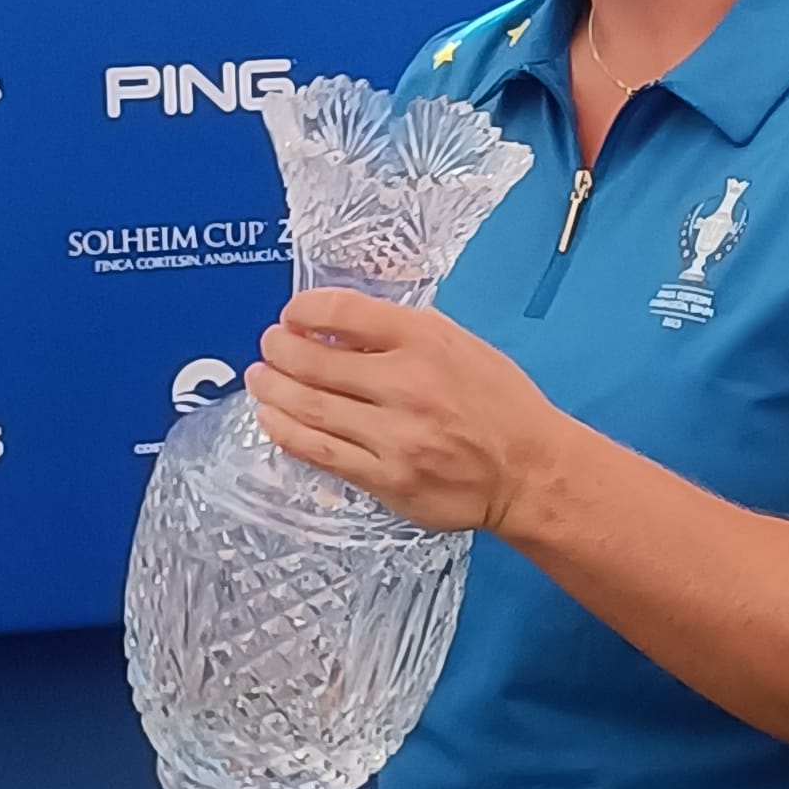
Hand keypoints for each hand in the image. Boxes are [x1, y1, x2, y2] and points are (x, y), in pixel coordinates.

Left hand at [243, 288, 566, 535]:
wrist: (529, 470)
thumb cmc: (498, 402)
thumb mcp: (461, 344)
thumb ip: (404, 331)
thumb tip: (342, 324)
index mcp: (426, 341)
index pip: (343, 312)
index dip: (303, 310)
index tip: (292, 314)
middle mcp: (407, 384)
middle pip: (314, 361)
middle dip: (279, 349)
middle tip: (268, 345)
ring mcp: (394, 436)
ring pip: (308, 408)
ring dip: (272, 390)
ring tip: (259, 378)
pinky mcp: (387, 478)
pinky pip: (321, 452)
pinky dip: (287, 433)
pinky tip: (272, 419)